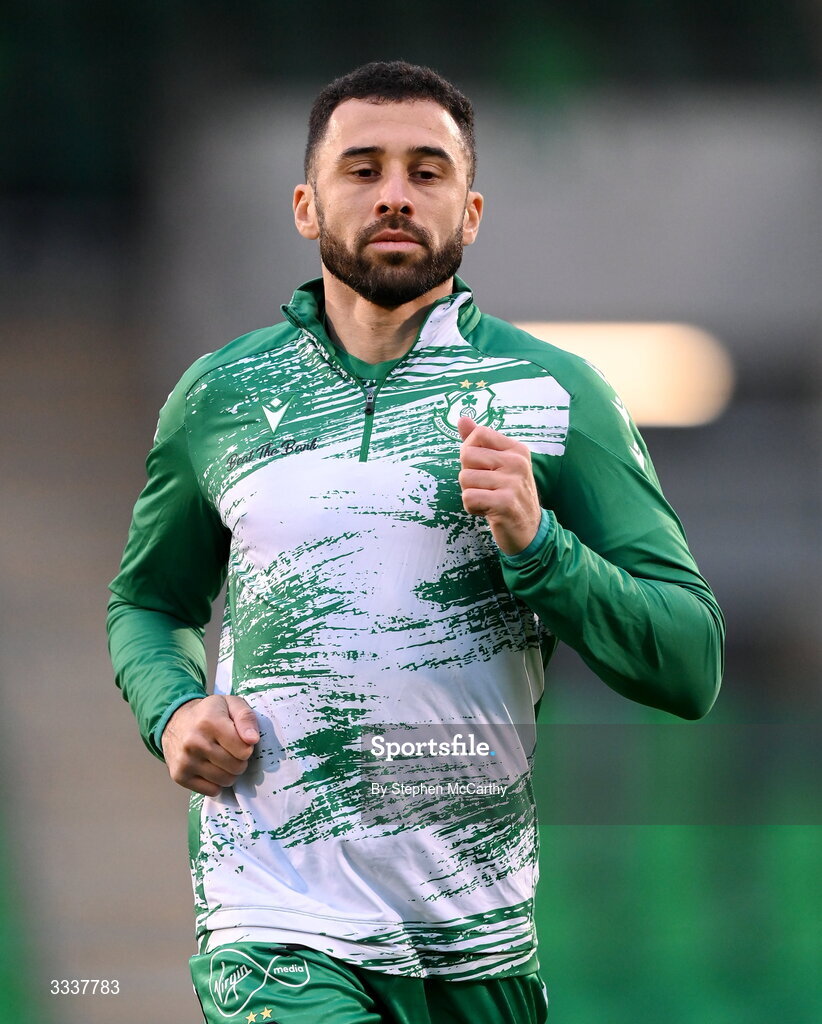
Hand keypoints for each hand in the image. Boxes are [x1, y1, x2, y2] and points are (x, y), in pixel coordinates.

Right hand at [161, 695, 259, 796]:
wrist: (174, 721)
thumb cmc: (208, 713)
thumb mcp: (230, 704)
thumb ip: (246, 717)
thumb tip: (253, 740)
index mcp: (209, 722)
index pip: (244, 750)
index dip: (247, 746)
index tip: (240, 740)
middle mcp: (194, 743)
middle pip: (236, 767)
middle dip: (240, 760)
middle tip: (231, 750)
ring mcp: (185, 761)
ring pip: (225, 780)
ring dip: (229, 772)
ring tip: (222, 758)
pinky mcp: (179, 776)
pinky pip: (212, 791)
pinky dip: (216, 783)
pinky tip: (210, 768)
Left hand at [457, 416, 541, 555]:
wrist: (529, 531)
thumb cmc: (508, 494)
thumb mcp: (498, 465)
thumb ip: (479, 442)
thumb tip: (462, 418)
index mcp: (516, 449)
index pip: (478, 433)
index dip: (470, 451)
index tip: (482, 468)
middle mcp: (518, 462)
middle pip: (466, 455)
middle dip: (468, 475)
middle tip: (486, 488)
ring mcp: (513, 482)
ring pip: (465, 478)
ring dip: (470, 493)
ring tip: (489, 500)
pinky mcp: (505, 503)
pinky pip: (468, 498)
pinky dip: (472, 508)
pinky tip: (488, 511)